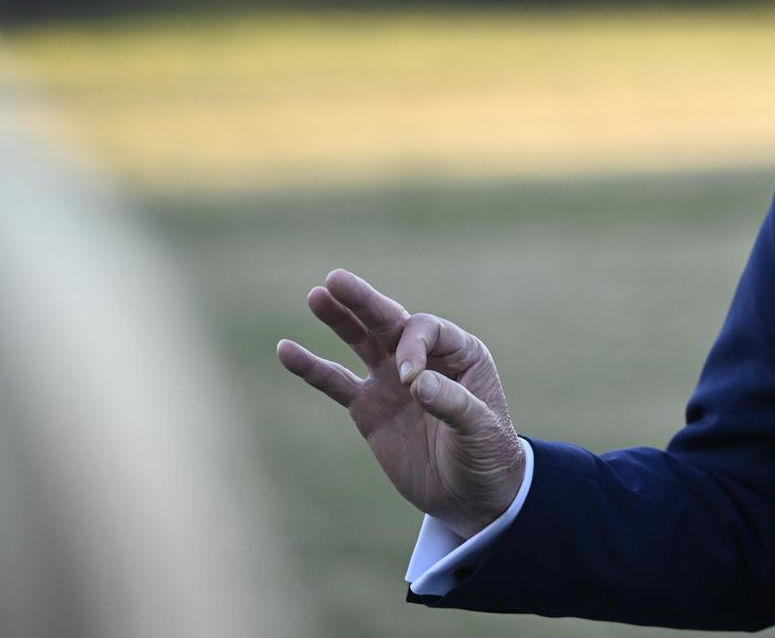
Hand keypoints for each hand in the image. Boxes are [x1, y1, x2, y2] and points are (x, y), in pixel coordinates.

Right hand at [277, 268, 526, 538]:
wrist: (472, 496)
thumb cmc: (488, 456)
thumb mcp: (481, 430)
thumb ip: (453, 405)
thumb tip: (416, 383)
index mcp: (460, 354)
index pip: (425, 329)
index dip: (411, 346)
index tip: (410, 381)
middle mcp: (423, 359)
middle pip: (389, 322)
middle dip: (364, 302)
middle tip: (336, 279)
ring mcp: (392, 381)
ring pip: (361, 342)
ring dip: (339, 320)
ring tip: (316, 296)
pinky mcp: (368, 407)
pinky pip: (335, 382)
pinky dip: (311, 367)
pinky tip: (286, 349)